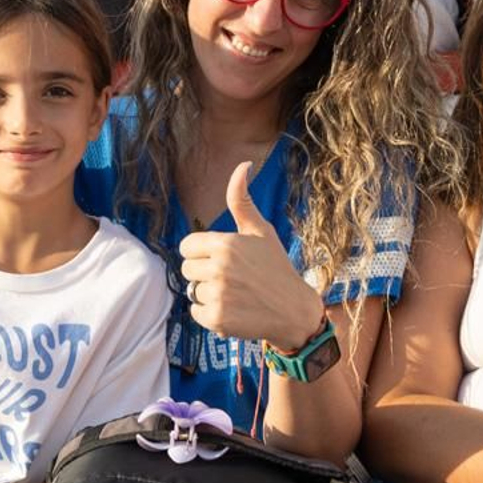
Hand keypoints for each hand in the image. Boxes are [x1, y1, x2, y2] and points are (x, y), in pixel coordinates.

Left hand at [178, 161, 324, 351]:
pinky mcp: (217, 319)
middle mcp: (219, 268)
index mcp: (225, 243)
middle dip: (205, 273)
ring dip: (209, 295)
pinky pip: (195, 312)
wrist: (295, 311)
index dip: (203, 253)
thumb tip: (243, 163)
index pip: (187, 246)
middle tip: (232, 279)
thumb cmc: (276, 267)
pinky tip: (233, 310)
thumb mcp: (261, 231)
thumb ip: (242, 200)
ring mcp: (217, 295)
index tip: (223, 259)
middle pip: (187, 269)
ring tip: (235, 295)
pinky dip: (210, 314)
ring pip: (192, 291)